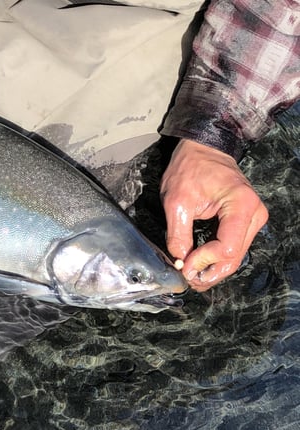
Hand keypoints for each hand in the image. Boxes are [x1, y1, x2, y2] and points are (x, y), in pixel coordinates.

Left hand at [160, 139, 268, 290]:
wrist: (203, 149)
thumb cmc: (191, 168)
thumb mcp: (176, 201)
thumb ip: (178, 235)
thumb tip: (180, 262)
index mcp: (241, 205)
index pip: (227, 248)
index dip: (205, 261)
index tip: (185, 266)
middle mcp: (255, 214)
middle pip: (235, 257)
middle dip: (210, 272)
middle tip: (188, 280)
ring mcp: (253, 218)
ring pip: (236, 256)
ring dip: (213, 268)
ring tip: (192, 275)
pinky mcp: (246, 221)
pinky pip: (234, 247)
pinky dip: (217, 259)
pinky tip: (201, 265)